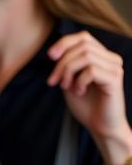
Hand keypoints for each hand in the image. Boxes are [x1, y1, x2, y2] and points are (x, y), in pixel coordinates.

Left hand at [47, 31, 131, 164]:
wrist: (101, 127)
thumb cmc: (86, 106)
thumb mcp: (70, 83)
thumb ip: (66, 67)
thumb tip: (54, 53)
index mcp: (101, 57)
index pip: (83, 37)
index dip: (64, 43)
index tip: (50, 56)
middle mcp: (111, 58)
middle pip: (82, 45)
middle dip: (62, 62)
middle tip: (53, 82)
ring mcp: (115, 67)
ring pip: (86, 56)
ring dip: (68, 72)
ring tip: (66, 87)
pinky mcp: (115, 79)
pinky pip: (92, 70)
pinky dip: (79, 81)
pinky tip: (79, 92)